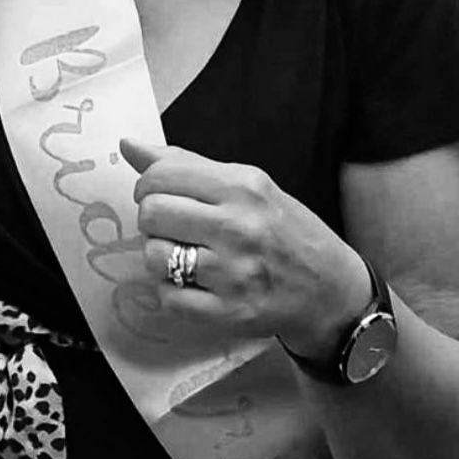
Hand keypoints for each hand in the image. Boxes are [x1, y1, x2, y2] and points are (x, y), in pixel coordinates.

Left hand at [122, 140, 370, 360]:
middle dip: (153, 218)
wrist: (329, 288)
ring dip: (161, 255)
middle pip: (151, 213)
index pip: (161, 174)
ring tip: (185, 254)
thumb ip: (187, 164)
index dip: (148, 184)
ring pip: (154, 256)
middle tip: (173, 225)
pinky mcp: (228, 314)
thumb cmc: (283, 229)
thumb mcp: (248, 183)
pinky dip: (173, 290)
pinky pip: (167, 297)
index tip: (158, 193)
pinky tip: (195, 283)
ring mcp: (233, 274)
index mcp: (243, 186)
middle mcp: (238, 227)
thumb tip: (130, 144)